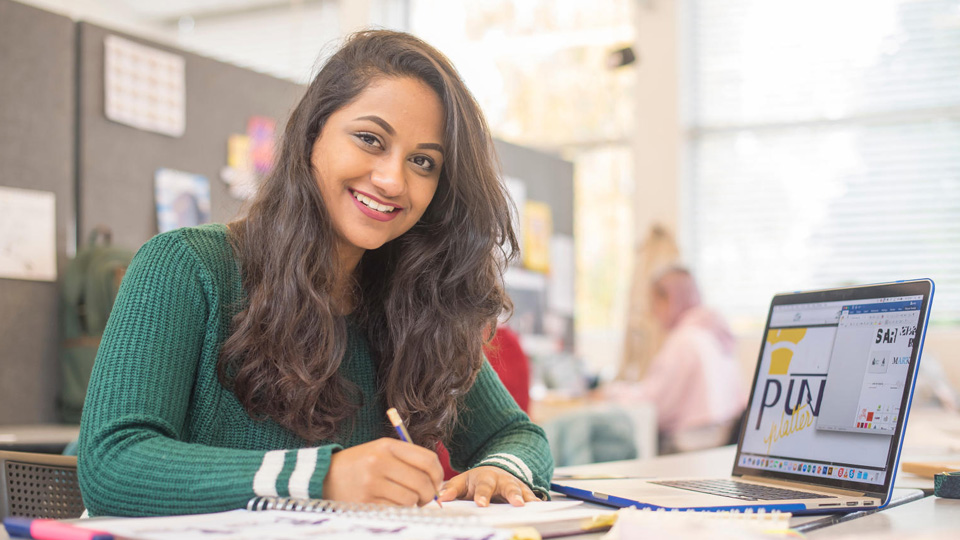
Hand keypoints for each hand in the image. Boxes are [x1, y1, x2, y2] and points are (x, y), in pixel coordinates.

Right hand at [323, 437, 442, 505]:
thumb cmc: (359, 465)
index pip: (427, 459)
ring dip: (413, 504)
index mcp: (387, 446)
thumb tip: (436, 481)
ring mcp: (372, 483)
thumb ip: (407, 460)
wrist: (324, 476)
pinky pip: (395, 510)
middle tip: (425, 498)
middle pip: (422, 482)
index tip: (437, 483)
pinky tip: (392, 505)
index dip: (438, 474)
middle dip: (429, 494)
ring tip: (406, 500)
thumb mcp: (380, 451)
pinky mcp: (366, 502)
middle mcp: (380, 462)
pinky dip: (399, 510)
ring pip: (410, 499)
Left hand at [438, 466, 537, 506]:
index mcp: (484, 477)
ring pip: (523, 490)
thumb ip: (451, 490)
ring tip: (531, 506)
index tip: (481, 504)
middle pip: (508, 486)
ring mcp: (515, 485)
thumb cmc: (475, 481)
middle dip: (513, 494)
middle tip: (517, 503)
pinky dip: (536, 502)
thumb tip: (440, 498)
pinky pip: (532, 497)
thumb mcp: (462, 482)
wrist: (494, 472)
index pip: (483, 486)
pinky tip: (541, 509)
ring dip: (527, 498)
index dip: (482, 495)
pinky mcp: (525, 492)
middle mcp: (502, 480)